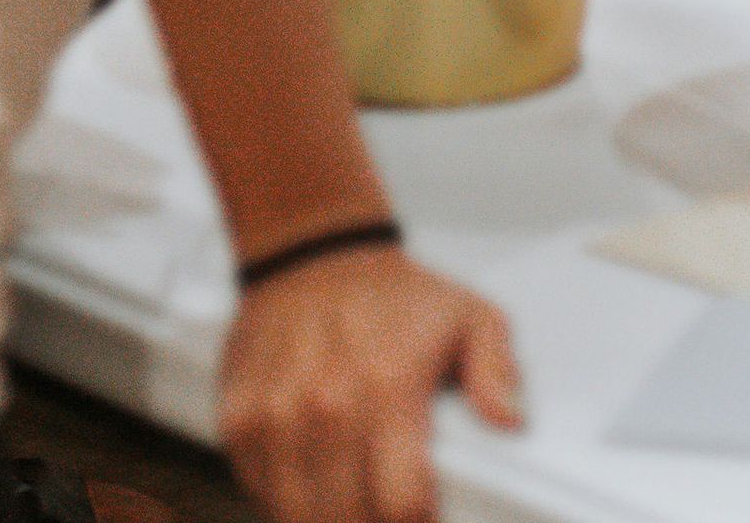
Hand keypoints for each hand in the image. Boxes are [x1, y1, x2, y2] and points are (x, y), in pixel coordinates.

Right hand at [221, 243, 521, 522]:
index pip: (400, 505)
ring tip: (356, 501)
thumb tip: (510, 422)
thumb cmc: (395, 295)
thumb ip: (496, 372)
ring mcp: (275, 417)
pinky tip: (317, 481)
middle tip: (391, 507)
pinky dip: (288, 500)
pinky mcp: (238, 422)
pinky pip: (262, 492)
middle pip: (348, 520)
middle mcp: (325, 406)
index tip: (425, 518)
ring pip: (298, 516)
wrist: (314, 253)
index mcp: (387, 387)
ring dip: (330, 516)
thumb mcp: (470, 316)